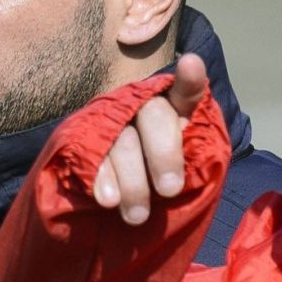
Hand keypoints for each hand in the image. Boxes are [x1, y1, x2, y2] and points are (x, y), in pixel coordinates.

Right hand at [91, 53, 207, 223]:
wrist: (111, 209)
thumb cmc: (156, 186)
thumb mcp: (184, 171)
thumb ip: (198, 152)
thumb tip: (199, 111)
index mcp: (172, 112)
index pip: (184, 92)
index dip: (189, 79)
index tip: (192, 65)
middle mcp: (139, 108)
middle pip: (153, 115)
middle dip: (163, 154)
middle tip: (170, 190)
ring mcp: (108, 122)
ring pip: (122, 142)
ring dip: (133, 182)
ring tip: (138, 216)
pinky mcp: (81, 139)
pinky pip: (91, 156)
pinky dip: (100, 180)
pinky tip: (107, 200)